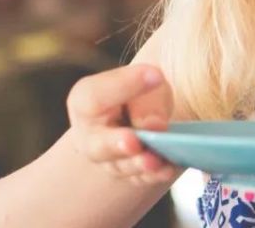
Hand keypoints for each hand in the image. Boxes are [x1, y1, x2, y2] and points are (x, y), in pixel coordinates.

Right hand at [66, 63, 179, 185]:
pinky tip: (169, 167)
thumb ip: (147, 99)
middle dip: (116, 144)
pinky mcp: (128, 176)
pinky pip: (140, 179)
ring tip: (155, 159)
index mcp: (85, 101)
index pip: (94, 97)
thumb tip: (154, 125)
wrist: (143, 115)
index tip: (154, 75)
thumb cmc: (140, 93)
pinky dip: (155, 175)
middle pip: (97, 144)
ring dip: (139, 164)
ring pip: (119, 167)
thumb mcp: (148, 82)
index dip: (122, 86)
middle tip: (133, 141)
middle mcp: (89, 136)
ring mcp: (107, 161)